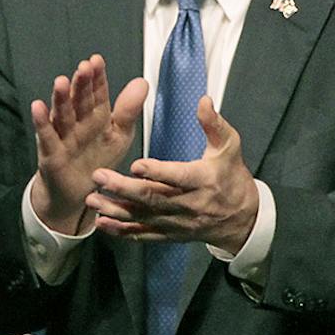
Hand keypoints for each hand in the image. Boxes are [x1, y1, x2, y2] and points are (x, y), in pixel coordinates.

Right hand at [31, 55, 150, 234]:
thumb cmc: (98, 159)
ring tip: (61, 81)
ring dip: (61, 98)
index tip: (97, 60)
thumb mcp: (119, 135)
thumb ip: (129, 110)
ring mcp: (63, 135)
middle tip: (84, 68)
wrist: (79, 193)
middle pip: (79, 100)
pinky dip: (42, 122)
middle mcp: (78, 121)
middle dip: (81, 84)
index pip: (97, 92)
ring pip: (62, 114)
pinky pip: (46, 136)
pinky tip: (38, 106)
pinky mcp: (51, 153)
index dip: (97, 77)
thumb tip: (142, 82)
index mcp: (96, 115)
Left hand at [88, 96, 260, 251]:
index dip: (157, 172)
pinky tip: (102, 222)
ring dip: (116, 209)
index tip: (135, 164)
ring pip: (144, 217)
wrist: (242, 219)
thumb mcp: (230, 147)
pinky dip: (122, 231)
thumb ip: (214, 124)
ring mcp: (178, 222)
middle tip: (99, 176)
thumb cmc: (232, 178)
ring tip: (92, 199)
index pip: (178, 177)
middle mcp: (189, 204)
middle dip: (123, 189)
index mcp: (203, 180)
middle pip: (153, 198)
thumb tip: (203, 100)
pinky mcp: (170, 234)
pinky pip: (143, 234)